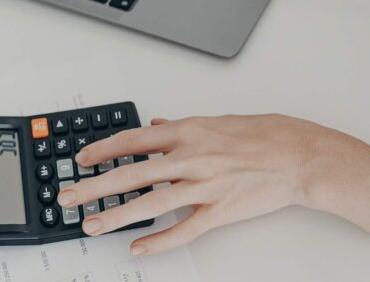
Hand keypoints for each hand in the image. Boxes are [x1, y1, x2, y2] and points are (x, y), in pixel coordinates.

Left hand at [57, 114, 332, 254]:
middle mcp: (193, 157)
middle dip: (95, 187)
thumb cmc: (268, 134)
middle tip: (68, 197)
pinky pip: (183, 230)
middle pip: (132, 173)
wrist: (302, 156)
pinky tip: (139, 249)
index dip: (103, 150)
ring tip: (92, 225)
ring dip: (117, 216)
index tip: (81, 159)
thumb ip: (184, 125)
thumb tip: (158, 123)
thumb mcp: (221, 120)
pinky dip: (159, 242)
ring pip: (151, 203)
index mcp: (191, 130)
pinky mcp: (220, 211)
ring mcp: (205, 186)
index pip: (134, 140)